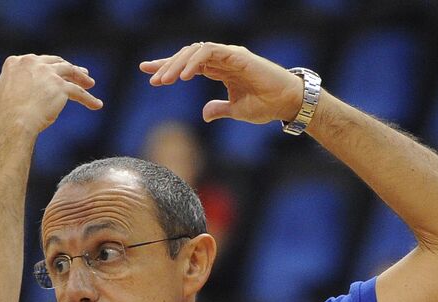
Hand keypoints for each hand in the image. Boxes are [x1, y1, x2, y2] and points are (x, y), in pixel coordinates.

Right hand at [0, 54, 100, 132]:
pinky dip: (89, 99)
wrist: (12, 122)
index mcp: (14, 63)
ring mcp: (47, 73)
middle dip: (67, 67)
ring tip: (90, 84)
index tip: (53, 72)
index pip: (35, 61)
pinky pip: (79, 92)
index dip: (46, 67)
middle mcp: (31, 62)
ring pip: (70, 72)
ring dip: (81, 77)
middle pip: (55, 62)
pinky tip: (97, 105)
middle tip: (79, 72)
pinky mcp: (61, 86)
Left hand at [140, 42, 305, 124]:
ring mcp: (229, 55)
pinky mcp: (237, 55)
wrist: (287, 103)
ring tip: (165, 80)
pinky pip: (209, 52)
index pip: (189, 65)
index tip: (150, 75)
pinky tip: (185, 76)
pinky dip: (195, 62)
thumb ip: (220, 109)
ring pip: (195, 51)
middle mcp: (223, 59)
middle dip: (167, 66)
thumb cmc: (267, 105)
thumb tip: (204, 114)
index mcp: (222, 69)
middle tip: (152, 79)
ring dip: (177, 64)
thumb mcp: (237, 110)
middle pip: (187, 56)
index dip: (169, 68)